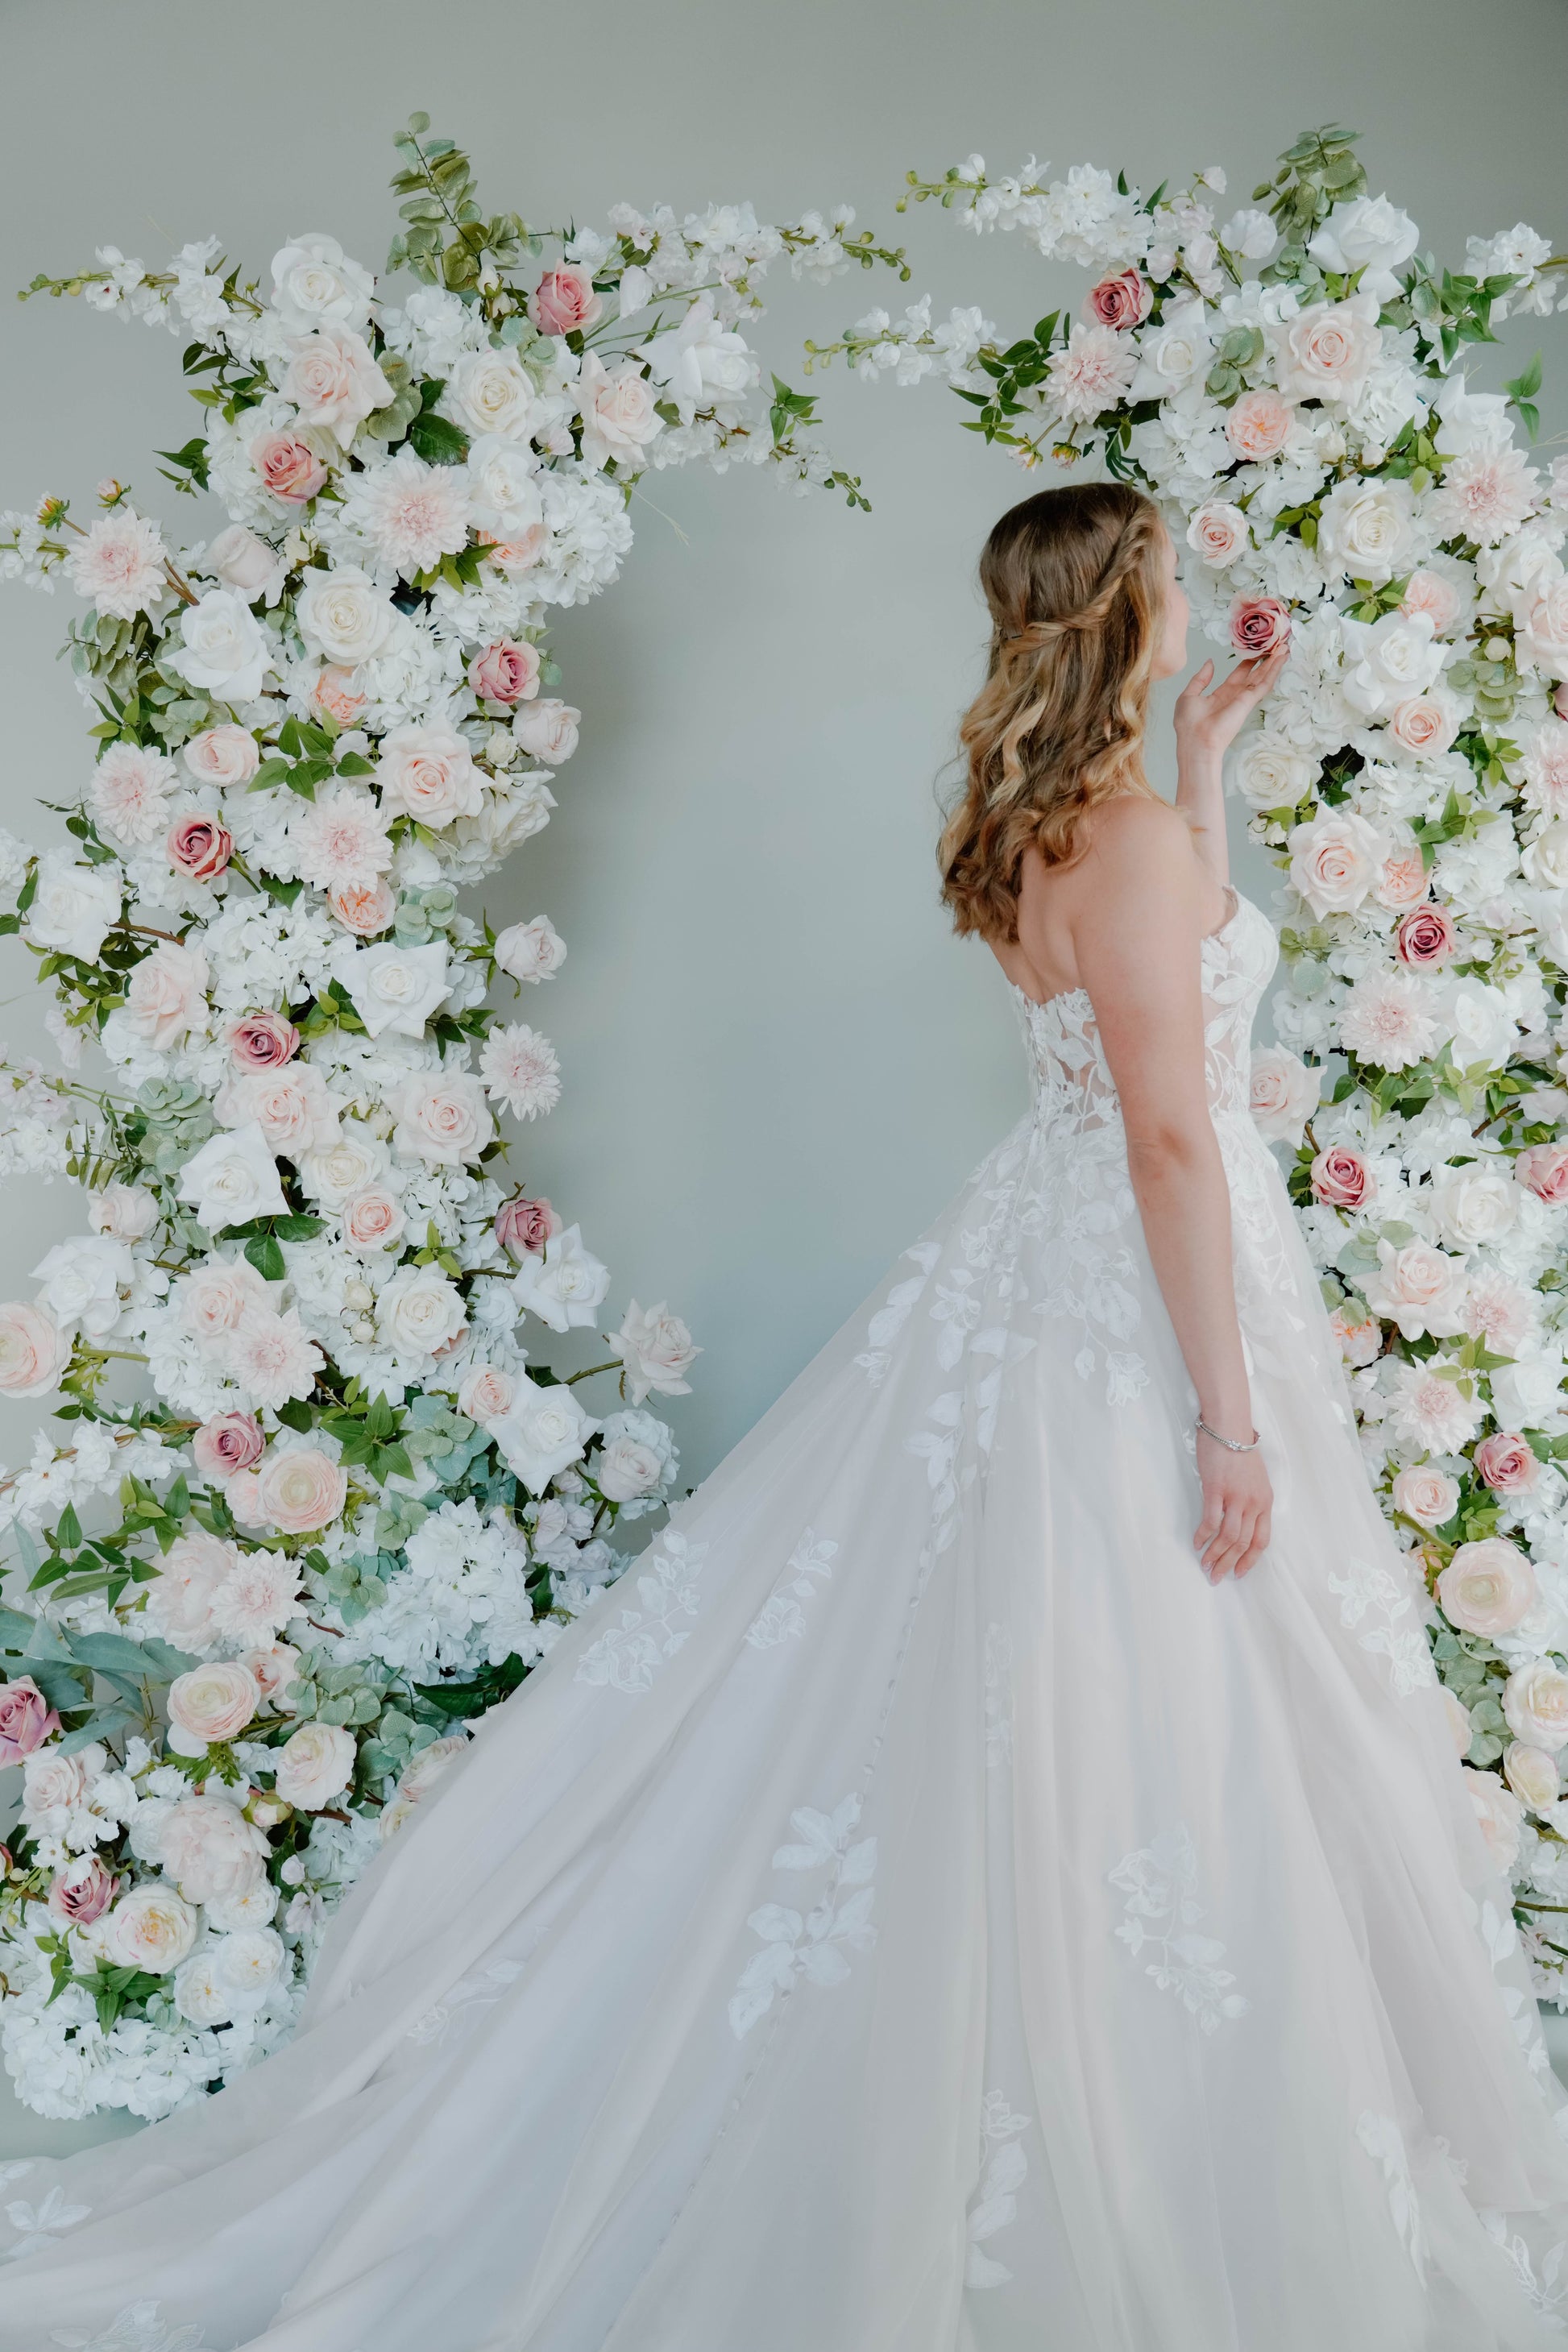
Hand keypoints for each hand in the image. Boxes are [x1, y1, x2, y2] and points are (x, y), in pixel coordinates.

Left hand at [1174, 643, 1290, 769]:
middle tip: (1274, 646)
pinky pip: (1265, 684)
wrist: (1196, 741)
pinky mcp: (1249, 701)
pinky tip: (1281, 659)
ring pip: (1262, 677)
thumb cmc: (1188, 724)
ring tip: (1283, 648)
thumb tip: (1210, 662)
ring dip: (1273, 663)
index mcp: (1220, 694)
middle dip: (1264, 661)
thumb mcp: (1190, 695)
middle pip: (1253, 675)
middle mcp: (1234, 696)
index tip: (1253, 650)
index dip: (1246, 663)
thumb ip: (1201, 678)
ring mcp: (1243, 699)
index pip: (1237, 675)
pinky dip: (1274, 671)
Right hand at [1193, 1429, 1271, 1582]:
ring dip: (1215, 1555)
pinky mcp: (1216, 1490)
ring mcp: (1236, 1497)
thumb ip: (1250, 1499)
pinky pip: (1210, 1521)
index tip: (1238, 1572)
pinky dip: (1203, 1536)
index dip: (1250, 1560)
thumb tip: (1238, 1521)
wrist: (1228, 1425)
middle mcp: (1253, 1502)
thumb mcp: (1254, 1478)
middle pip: (1243, 1543)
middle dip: (1229, 1564)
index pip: (1261, 1540)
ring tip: (1204, 1565)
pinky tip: (1196, 1542)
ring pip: (1228, 1537)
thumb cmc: (1238, 1448)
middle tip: (1216, 1577)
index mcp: (1265, 1501)